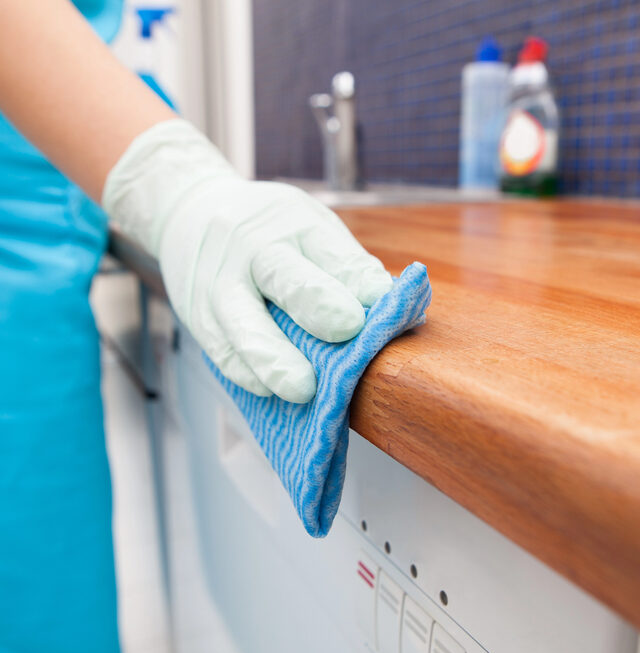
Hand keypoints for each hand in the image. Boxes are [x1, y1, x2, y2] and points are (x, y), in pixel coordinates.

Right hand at [103, 120, 392, 401]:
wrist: (188, 213)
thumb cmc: (267, 228)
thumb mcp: (307, 224)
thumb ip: (344, 264)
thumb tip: (388, 308)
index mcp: (294, 225)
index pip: (331, 253)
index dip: (358, 278)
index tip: (383, 300)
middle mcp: (253, 250)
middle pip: (284, 277)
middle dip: (317, 303)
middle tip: (348, 329)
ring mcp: (220, 285)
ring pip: (243, 324)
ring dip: (274, 358)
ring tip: (302, 389)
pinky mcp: (198, 317)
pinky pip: (221, 350)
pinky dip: (246, 372)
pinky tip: (268, 390)